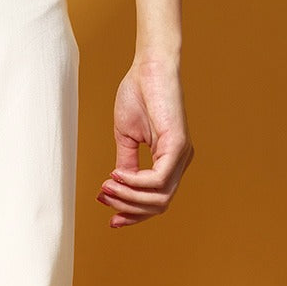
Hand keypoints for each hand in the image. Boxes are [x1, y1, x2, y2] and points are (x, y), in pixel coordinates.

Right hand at [95, 55, 193, 227]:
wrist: (148, 66)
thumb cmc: (138, 94)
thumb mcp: (126, 136)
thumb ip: (126, 164)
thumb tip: (116, 189)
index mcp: (170, 160)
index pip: (156, 200)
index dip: (133, 214)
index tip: (111, 219)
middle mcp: (180, 161)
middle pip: (159, 205)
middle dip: (129, 209)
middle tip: (104, 199)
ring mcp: (182, 154)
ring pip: (159, 197)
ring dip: (129, 197)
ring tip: (107, 188)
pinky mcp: (179, 145)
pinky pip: (158, 179)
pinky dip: (135, 183)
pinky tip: (117, 175)